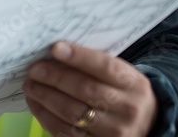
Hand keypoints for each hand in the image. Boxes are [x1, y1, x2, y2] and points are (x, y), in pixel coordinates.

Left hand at [23, 41, 156, 135]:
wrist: (146, 127)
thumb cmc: (123, 94)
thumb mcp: (121, 77)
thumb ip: (94, 65)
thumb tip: (56, 52)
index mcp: (133, 84)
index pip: (105, 67)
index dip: (78, 57)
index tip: (55, 48)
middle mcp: (128, 109)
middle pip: (84, 89)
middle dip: (54, 77)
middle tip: (34, 70)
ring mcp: (114, 131)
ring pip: (72, 112)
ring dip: (45, 97)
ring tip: (30, 85)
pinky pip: (65, 132)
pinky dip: (45, 116)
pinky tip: (36, 103)